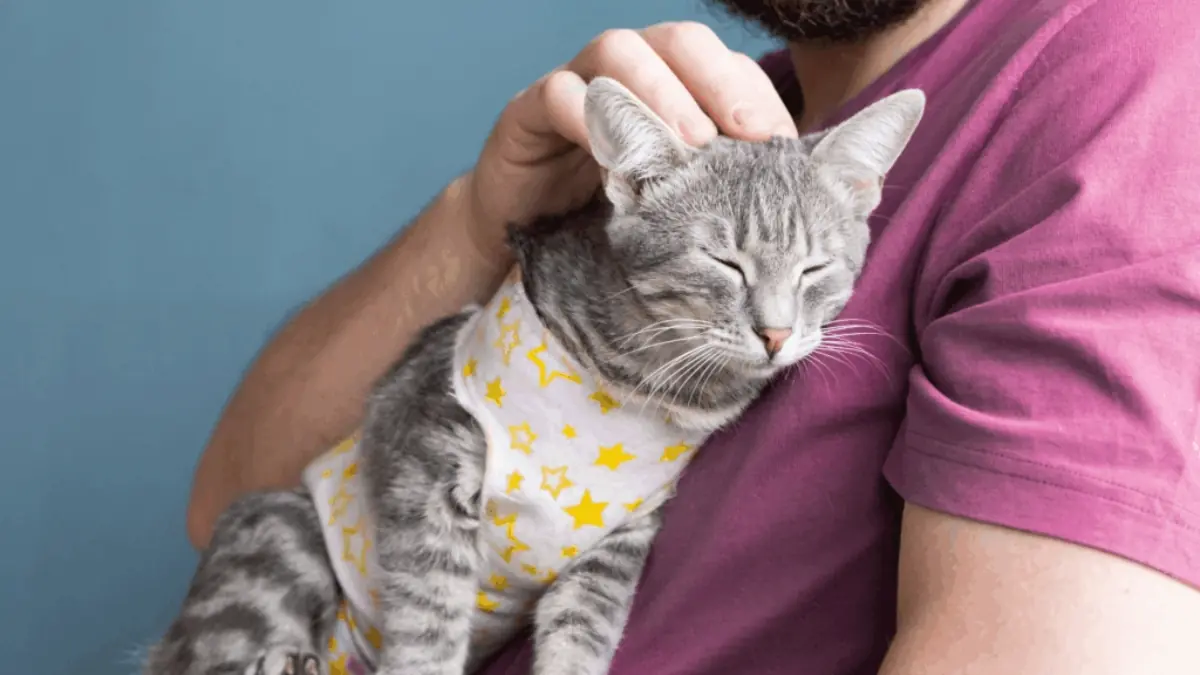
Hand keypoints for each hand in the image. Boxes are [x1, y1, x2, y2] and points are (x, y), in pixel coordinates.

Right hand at [463, 22, 798, 247]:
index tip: (788, 147)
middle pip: (680, 43)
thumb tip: (837, 196)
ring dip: (660, 91)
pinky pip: (556, 92)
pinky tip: (612, 149)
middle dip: (720, 82)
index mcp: (676, 91)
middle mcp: (631, 77)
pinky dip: (586, 112)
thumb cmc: (614, 224)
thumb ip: (740, 194)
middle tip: (749, 135)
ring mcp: (578, 86)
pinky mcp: (528, 113)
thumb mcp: (685, 212)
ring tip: (689, 142)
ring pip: (619, 51)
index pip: (727, 68)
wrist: (530, 245)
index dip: (758, 97)